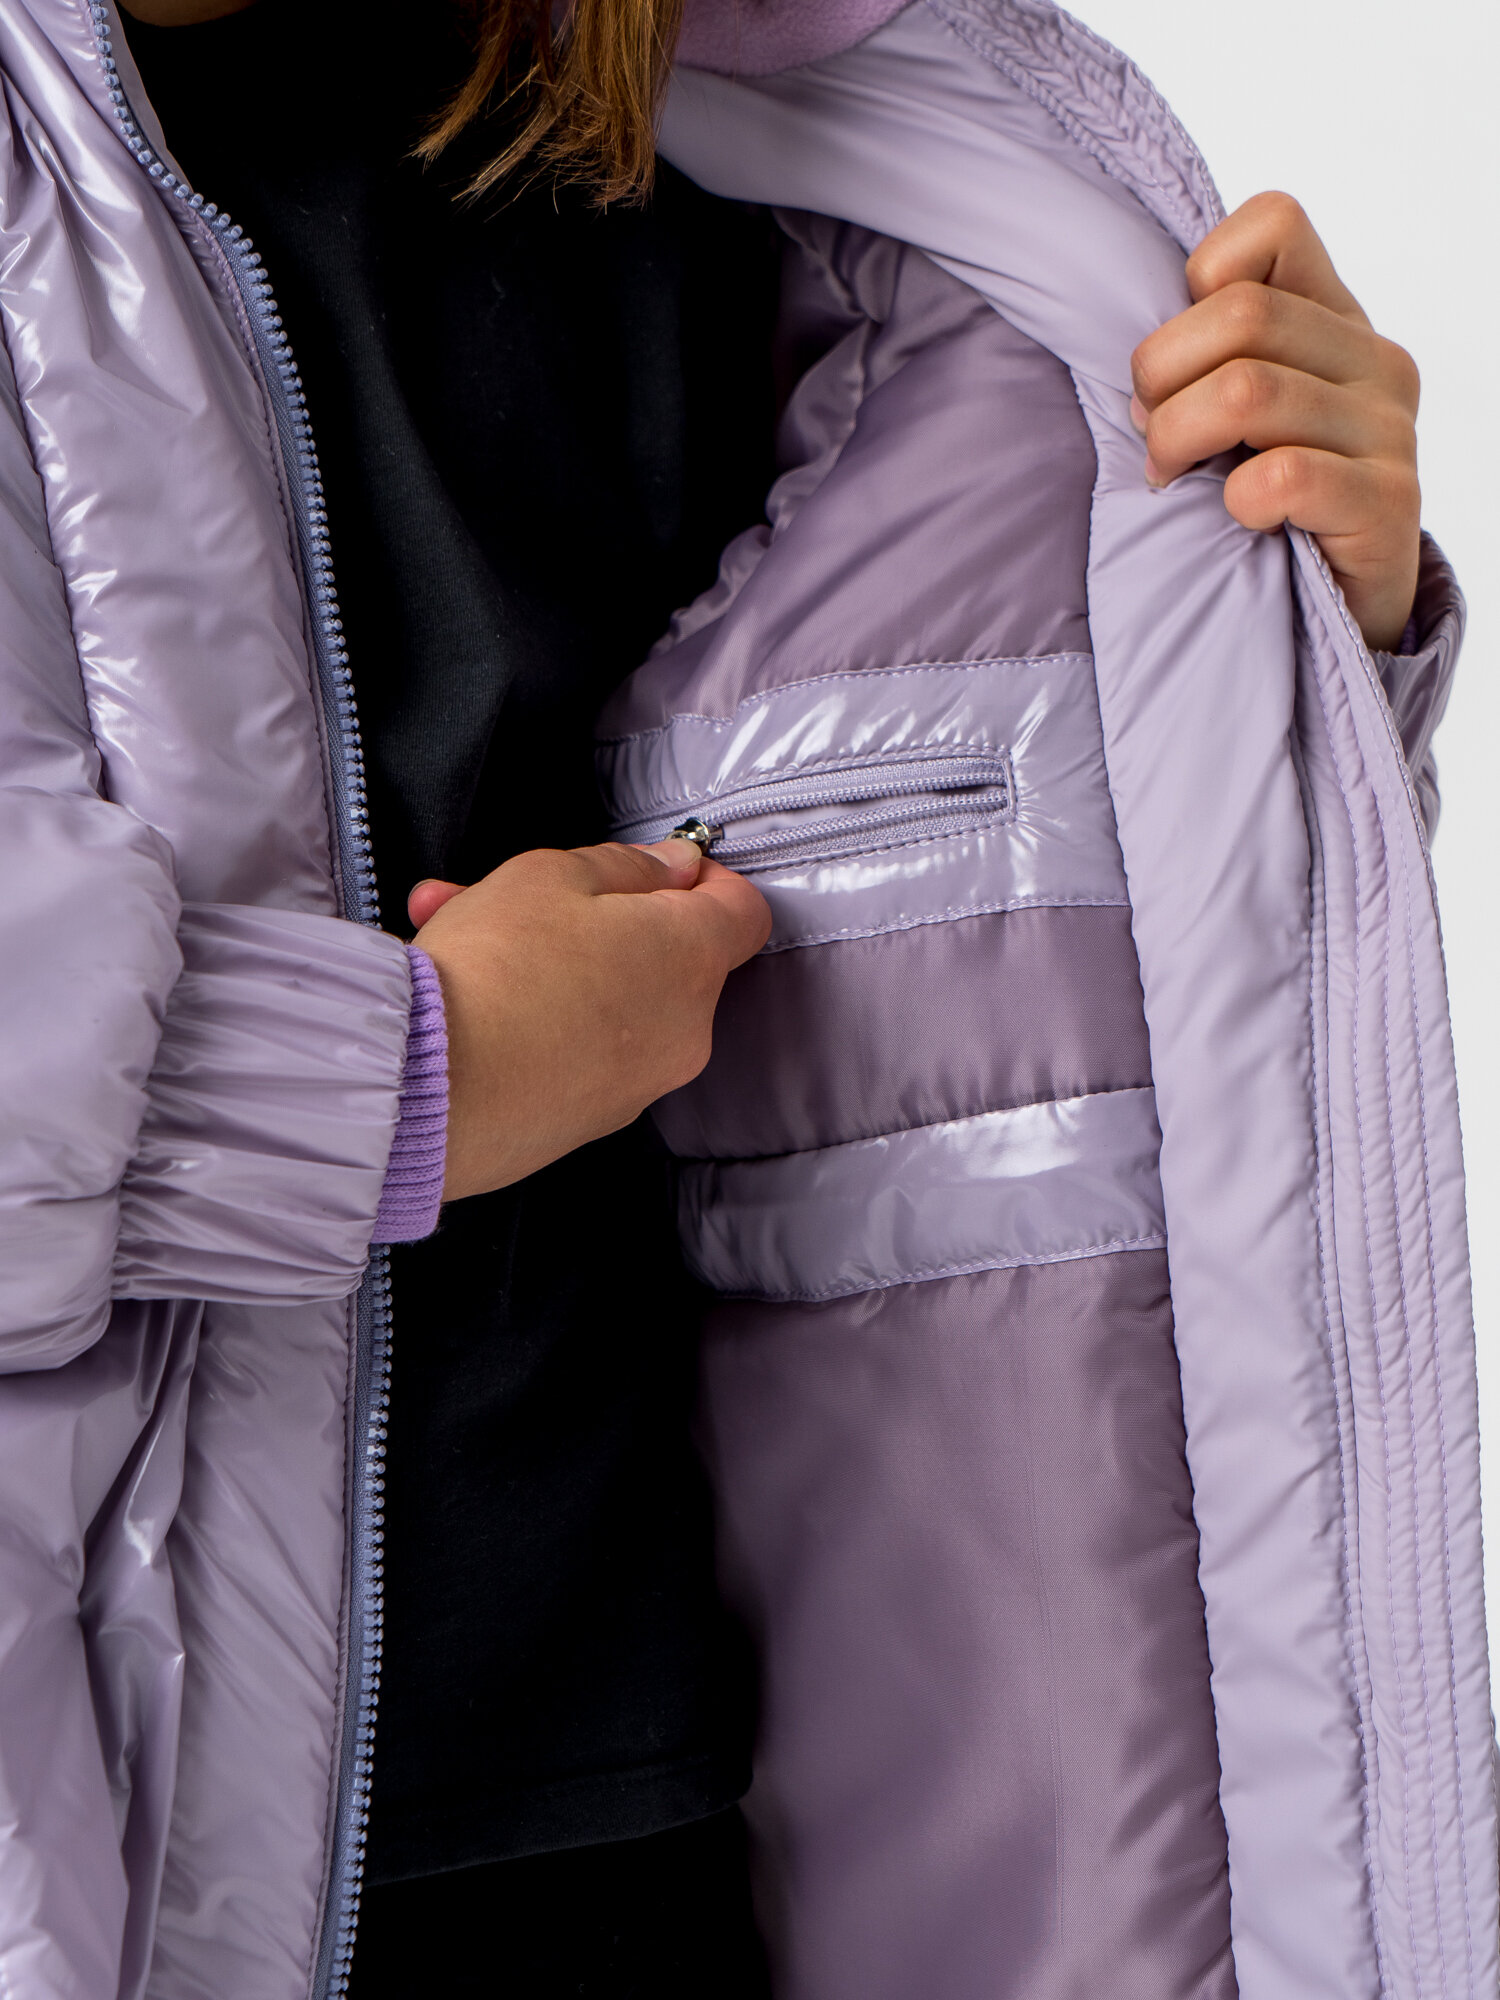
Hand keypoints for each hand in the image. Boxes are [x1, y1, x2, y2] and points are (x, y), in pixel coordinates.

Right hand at [410, 840, 770, 1201]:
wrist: (424, 1086)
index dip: (705, 880)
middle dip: (598, 919)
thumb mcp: (553, 875)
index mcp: (690, 961)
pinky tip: (469, 994)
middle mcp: (682, 1033)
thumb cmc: (491, 972)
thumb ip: (627, 865)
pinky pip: (578, 1051)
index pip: (743, 912)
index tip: (659, 867)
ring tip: (462, 930)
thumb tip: (672, 868)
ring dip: (552, 963)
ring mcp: (637, 1086)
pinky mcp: (588, 1124)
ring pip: (610, 1003)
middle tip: (527, 894)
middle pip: (665, 959)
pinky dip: (538, 1018)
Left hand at [1130, 191, 1420, 650]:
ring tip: (1174, 483)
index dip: (1197, 286)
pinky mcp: (1388, 502)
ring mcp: (1388, 430)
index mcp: (1335, 318)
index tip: (1178, 364)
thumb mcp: (1230, 419)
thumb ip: (1202, 363)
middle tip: (1154, 444)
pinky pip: (1285, 475)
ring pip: (1246, 388)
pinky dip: (1238, 500)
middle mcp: (1373, 360)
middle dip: (1161, 380)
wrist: (1331, 621)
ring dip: (1178, 443)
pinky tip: (1240, 519)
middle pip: (1238, 314)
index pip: (1273, 224)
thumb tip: (1136, 369)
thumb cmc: (1262, 511)